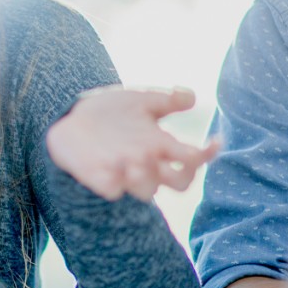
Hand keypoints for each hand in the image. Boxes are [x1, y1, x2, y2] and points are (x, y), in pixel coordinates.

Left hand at [46, 86, 217, 200]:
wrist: (72, 119)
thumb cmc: (112, 113)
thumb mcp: (140, 101)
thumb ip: (166, 100)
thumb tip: (191, 96)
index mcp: (160, 145)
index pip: (192, 160)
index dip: (207, 154)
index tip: (216, 141)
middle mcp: (147, 163)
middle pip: (178, 183)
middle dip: (181, 174)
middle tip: (171, 158)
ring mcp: (124, 173)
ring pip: (147, 192)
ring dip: (147, 179)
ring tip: (136, 160)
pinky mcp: (100, 179)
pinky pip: (111, 190)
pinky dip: (113, 182)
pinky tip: (109, 166)